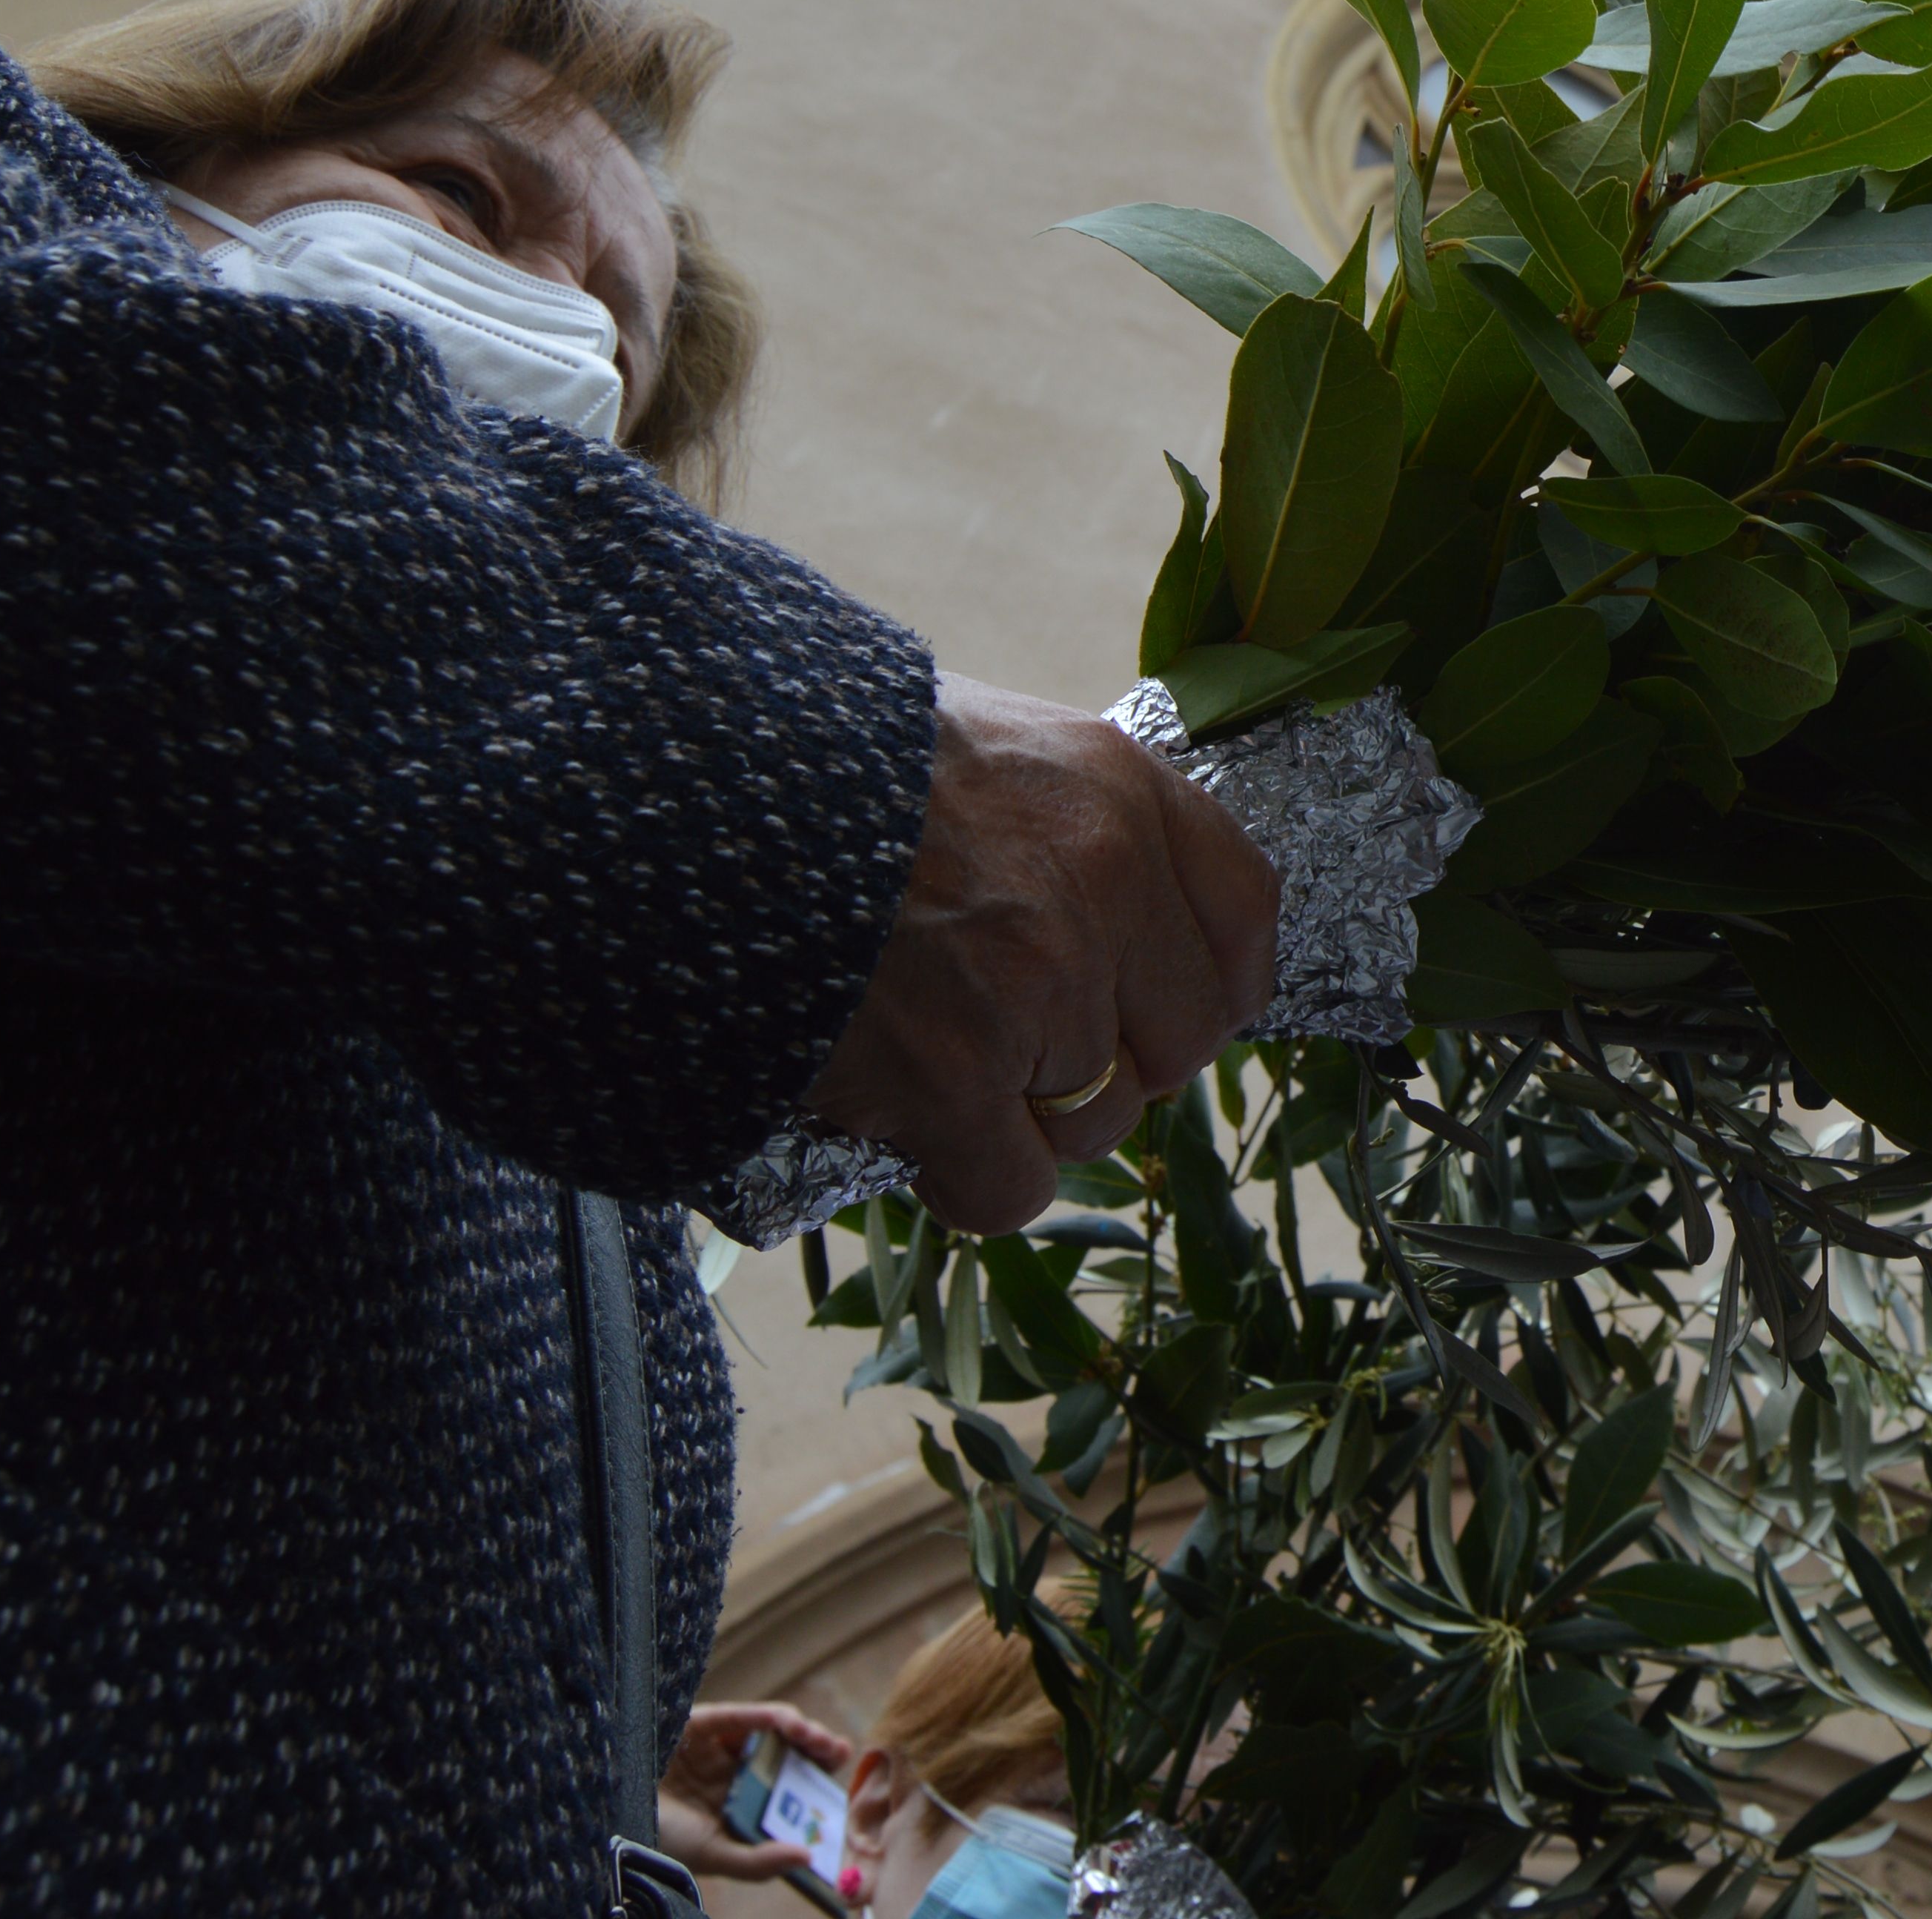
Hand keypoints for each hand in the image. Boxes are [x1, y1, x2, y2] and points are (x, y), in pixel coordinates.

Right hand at [658, 1699, 859, 1888]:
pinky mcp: (699, 1724)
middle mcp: (735, 1771)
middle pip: (788, 1753)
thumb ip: (758, 1861)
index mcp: (741, 1801)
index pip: (789, 1785)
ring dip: (801, 1730)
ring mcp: (719, 1746)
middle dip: (818, 1750)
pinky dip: (767, 1717)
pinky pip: (740, 1715)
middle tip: (838, 1752)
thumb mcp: (714, 1855)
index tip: (843, 1781)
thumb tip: (806, 1858)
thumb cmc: (658, 1841)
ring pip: (771, 1730)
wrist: (606, 1821)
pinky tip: (788, 1724)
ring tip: (819, 1740)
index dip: (817, 1780)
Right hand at [807, 675, 1277, 1230]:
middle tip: (1025, 1044)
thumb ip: (1069, 826)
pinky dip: (964, 1178)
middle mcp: (1102, 883)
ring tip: (937, 1058)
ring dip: (1027, 1117)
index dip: (1213, 984)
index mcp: (1117, 786)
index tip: (1167, 1010)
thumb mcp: (983, 745)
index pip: (1247, 916)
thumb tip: (1120, 934)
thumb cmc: (822, 768)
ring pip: (1098, 1122)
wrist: (684, 792)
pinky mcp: (951, 1078)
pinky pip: (1011, 1187)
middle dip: (1116, 1062)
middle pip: (1182, 1041)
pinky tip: (906, 1125)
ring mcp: (1035, 987)